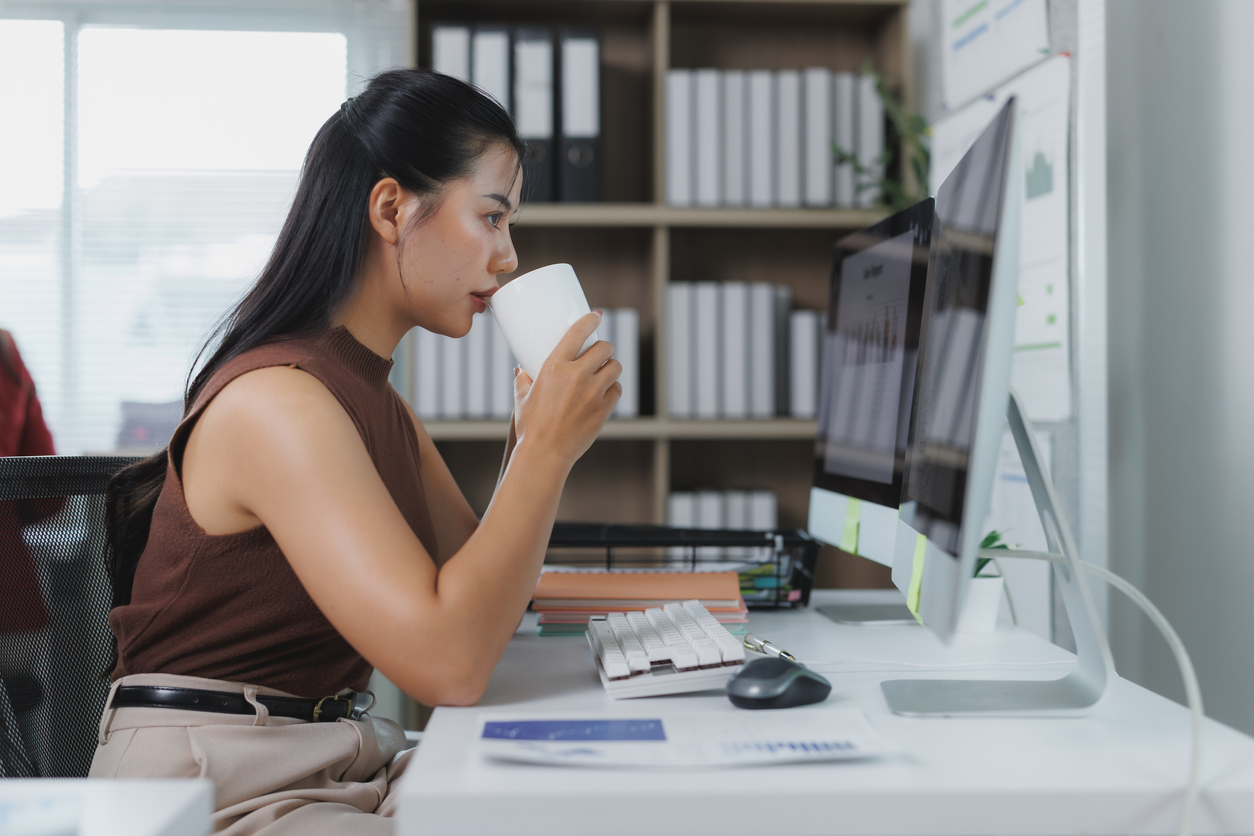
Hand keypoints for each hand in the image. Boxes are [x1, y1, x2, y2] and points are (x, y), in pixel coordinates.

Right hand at [512, 311, 620, 467]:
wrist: (545, 454)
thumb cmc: (530, 427)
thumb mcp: (522, 398)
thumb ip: (523, 380)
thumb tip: (521, 370)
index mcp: (554, 367)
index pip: (578, 332)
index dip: (591, 320)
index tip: (597, 315)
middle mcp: (576, 375)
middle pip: (604, 348)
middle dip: (604, 348)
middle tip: (599, 353)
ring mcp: (592, 392)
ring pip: (614, 367)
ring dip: (610, 367)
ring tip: (604, 372)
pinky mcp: (603, 409)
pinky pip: (617, 390)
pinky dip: (612, 389)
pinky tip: (605, 391)